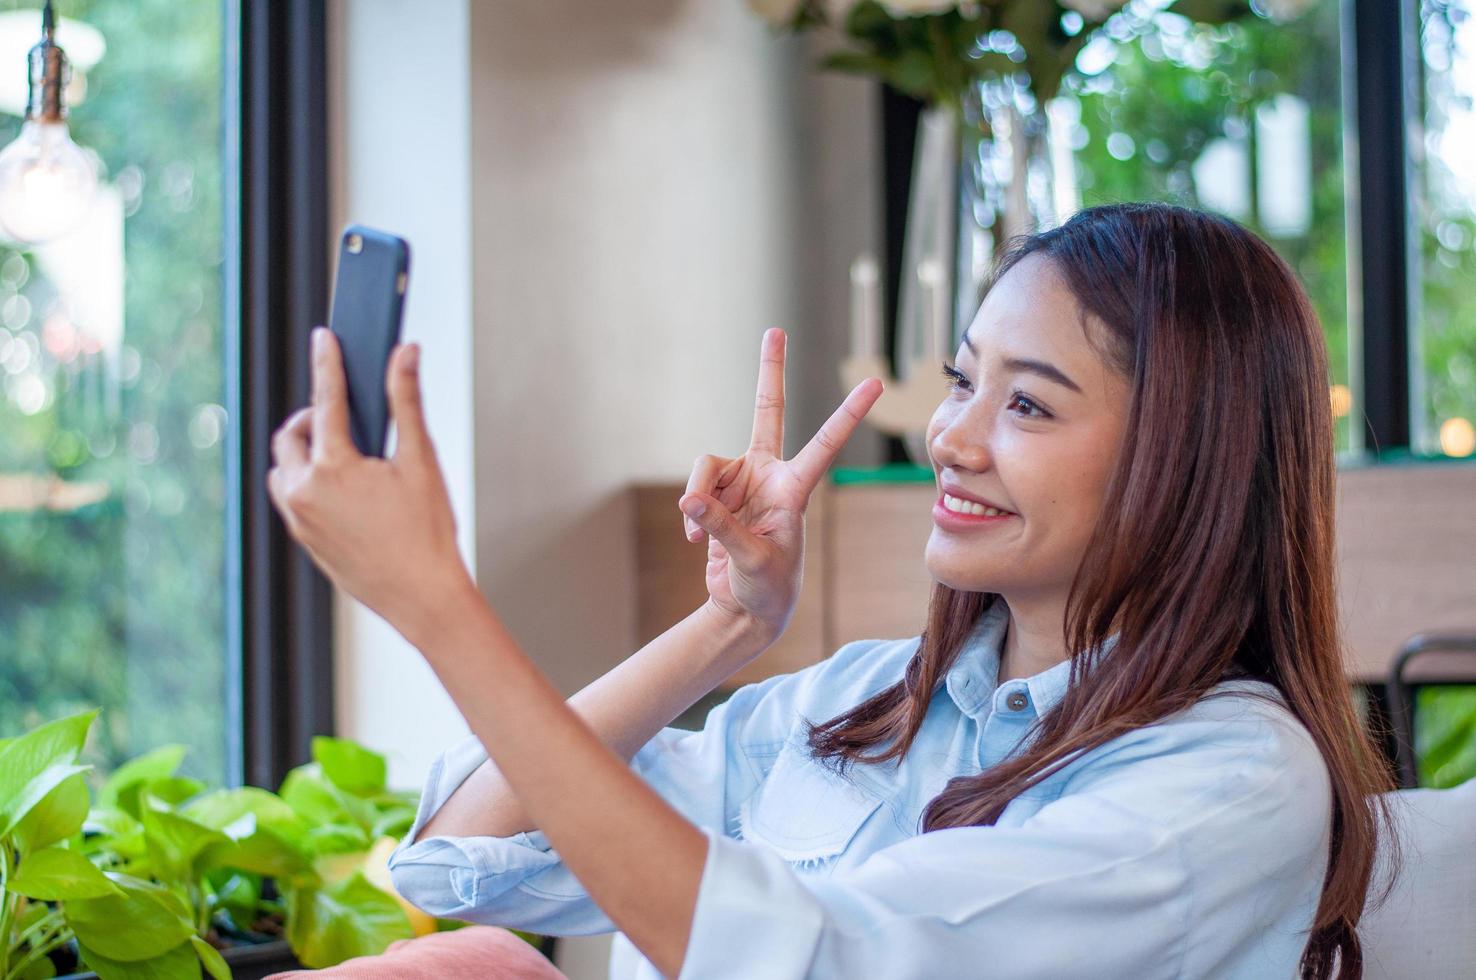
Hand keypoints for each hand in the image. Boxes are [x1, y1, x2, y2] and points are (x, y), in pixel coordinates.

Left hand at [266, 327, 472, 641]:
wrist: (421, 596)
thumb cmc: (427, 533)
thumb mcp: (421, 462)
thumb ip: (406, 402)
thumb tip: (405, 353)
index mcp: (333, 467)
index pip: (326, 399)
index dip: (328, 363)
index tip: (325, 337)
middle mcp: (304, 491)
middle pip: (291, 434)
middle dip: (313, 416)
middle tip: (346, 416)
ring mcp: (299, 519)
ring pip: (284, 469)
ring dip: (305, 453)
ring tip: (344, 456)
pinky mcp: (303, 540)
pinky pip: (291, 498)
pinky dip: (307, 482)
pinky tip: (344, 490)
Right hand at [679, 328, 882, 641]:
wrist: (745, 607)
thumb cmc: (766, 588)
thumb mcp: (752, 561)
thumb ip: (722, 527)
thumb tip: (690, 500)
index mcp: (794, 490)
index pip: (825, 444)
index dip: (848, 413)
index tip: (875, 384)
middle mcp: (770, 475)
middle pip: (767, 411)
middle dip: (769, 371)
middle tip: (776, 330)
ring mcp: (742, 481)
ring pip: (707, 465)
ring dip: (699, 498)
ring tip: (699, 534)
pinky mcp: (717, 493)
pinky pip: (695, 487)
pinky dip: (692, 512)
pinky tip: (695, 539)